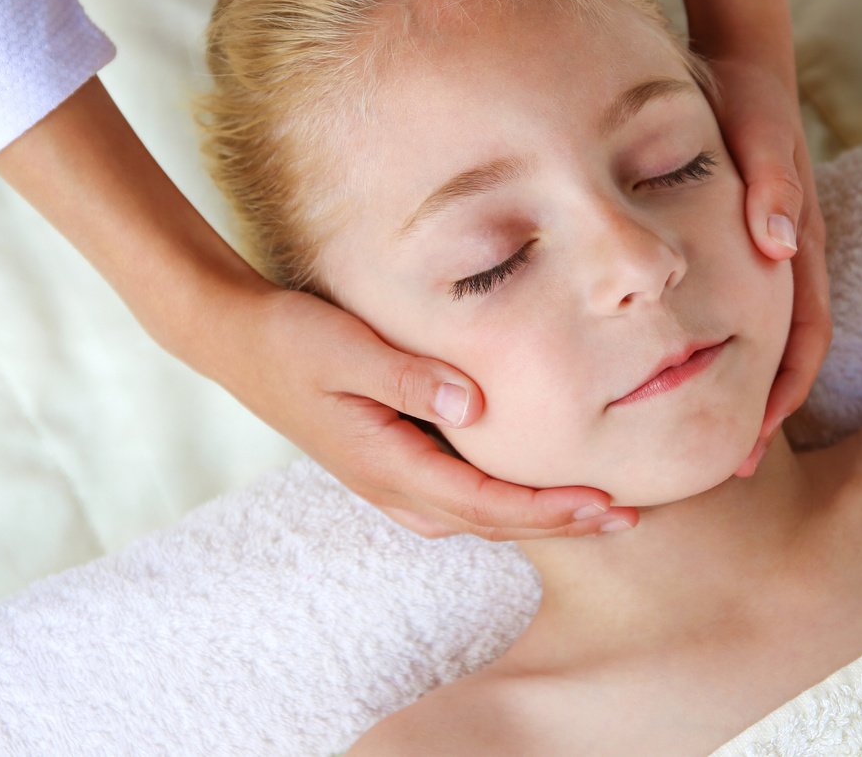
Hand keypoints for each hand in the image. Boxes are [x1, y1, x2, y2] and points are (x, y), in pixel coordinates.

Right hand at [0, 78, 635, 543]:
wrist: (233, 340)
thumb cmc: (288, 336)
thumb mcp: (343, 346)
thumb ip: (407, 374)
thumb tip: (473, 404)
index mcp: (386, 462)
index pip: (485, 501)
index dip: (549, 509)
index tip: (605, 504)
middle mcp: (390, 485)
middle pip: (490, 522)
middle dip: (559, 524)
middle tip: (628, 518)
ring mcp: (386, 480)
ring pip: (474, 517)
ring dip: (535, 519)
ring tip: (596, 512)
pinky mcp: (386, 463)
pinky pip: (457, 499)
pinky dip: (503, 503)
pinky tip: (530, 490)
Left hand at [706, 59, 832, 477]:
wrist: (744, 60)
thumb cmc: (750, 99)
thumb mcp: (761, 131)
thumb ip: (772, 182)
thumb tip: (776, 246)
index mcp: (798, 245)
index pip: (805, 338)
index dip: (783, 394)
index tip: (750, 442)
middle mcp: (789, 260)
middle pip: (788, 355)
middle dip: (763, 411)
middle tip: (728, 466)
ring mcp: (769, 257)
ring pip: (763, 340)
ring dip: (743, 389)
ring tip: (705, 437)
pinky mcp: (743, 247)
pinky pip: (740, 314)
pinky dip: (724, 351)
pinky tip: (682, 372)